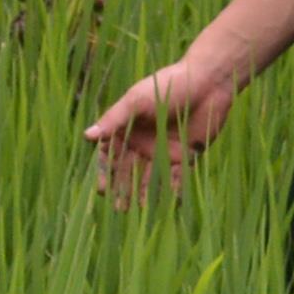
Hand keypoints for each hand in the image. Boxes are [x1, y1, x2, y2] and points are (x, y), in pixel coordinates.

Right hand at [84, 54, 238, 199]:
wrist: (207, 83)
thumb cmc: (168, 85)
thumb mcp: (136, 100)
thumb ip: (114, 120)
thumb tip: (87, 137)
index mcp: (128, 128)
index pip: (111, 154)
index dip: (105, 172)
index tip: (101, 188)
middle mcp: (143, 141)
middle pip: (129, 170)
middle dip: (122, 189)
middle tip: (118, 208)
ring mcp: (164, 150)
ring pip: (150, 177)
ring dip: (144, 194)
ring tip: (139, 211)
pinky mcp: (185, 155)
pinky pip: (176, 177)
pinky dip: (172, 189)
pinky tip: (168, 202)